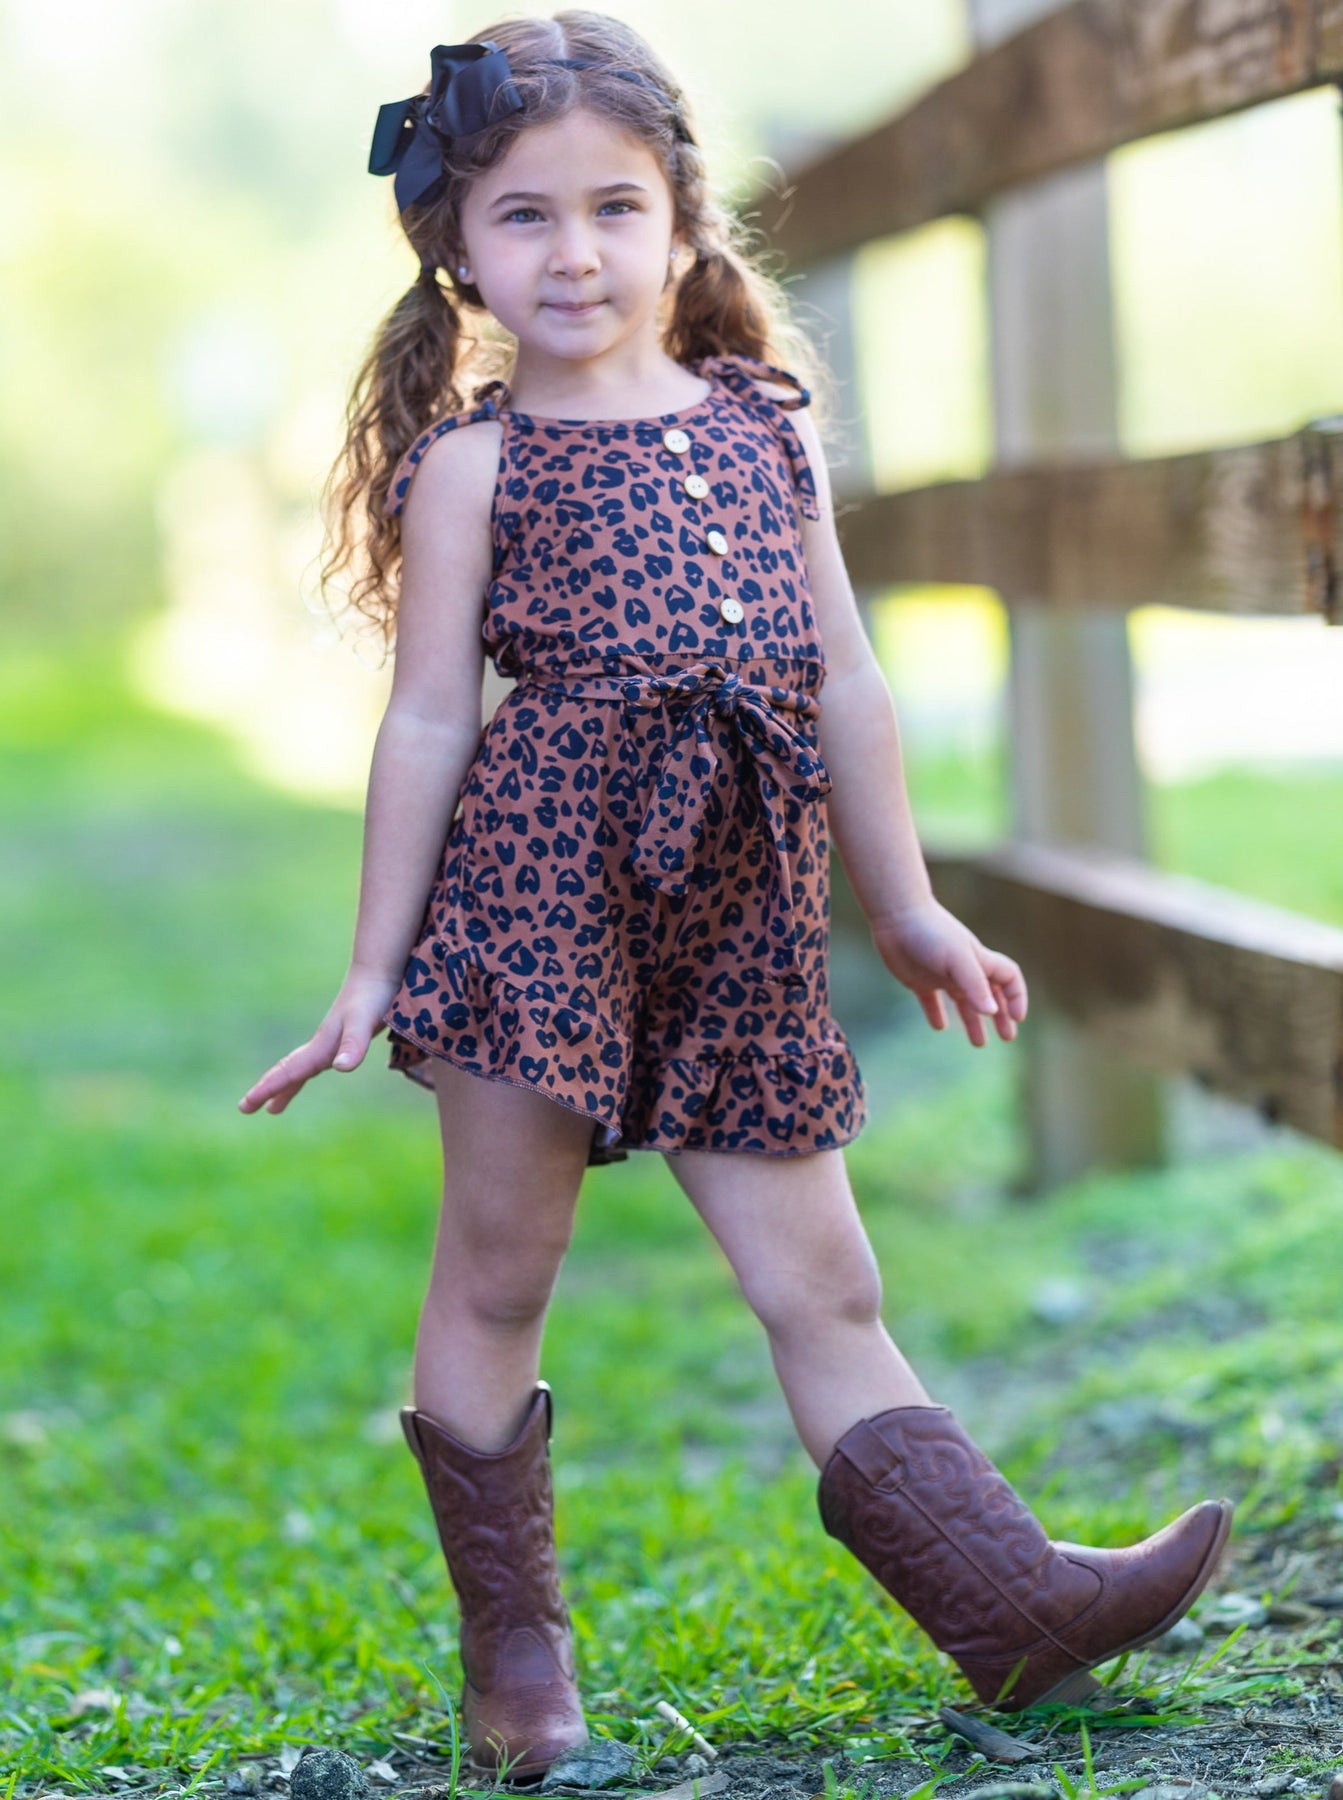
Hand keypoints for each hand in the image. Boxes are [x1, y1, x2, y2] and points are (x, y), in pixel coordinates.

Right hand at [237, 966, 401, 1114]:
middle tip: (244, 1108)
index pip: (289, 1072)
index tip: (244, 1105)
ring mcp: (329, 1041)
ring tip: (273, 1108)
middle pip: (288, 1071)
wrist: (376, 971)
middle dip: (267, 1090)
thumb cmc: (372, 997)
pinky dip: (305, 1073)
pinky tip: (312, 1072)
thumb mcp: (364, 1022)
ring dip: (285, 1086)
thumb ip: (353, 1044)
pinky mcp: (342, 1037)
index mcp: (321, 1046)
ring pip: (300, 1068)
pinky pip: (315, 1062)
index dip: (268, 1089)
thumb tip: (340, 1068)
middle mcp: (321, 1045)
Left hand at [870, 900, 1027, 1047]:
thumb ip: (975, 985)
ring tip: (980, 1043)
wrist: (896, 916)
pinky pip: (931, 1001)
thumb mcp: (957, 959)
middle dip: (1001, 1016)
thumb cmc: (930, 933)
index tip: (1017, 1018)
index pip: (1009, 979)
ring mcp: (941, 975)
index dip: (1016, 997)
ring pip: (963, 1002)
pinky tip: (939, 1027)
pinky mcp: (918, 980)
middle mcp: (963, 970)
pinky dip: (937, 1014)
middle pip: (990, 995)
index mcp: (979, 961)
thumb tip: (992, 1012)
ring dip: (973, 1022)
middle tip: (1009, 1038)